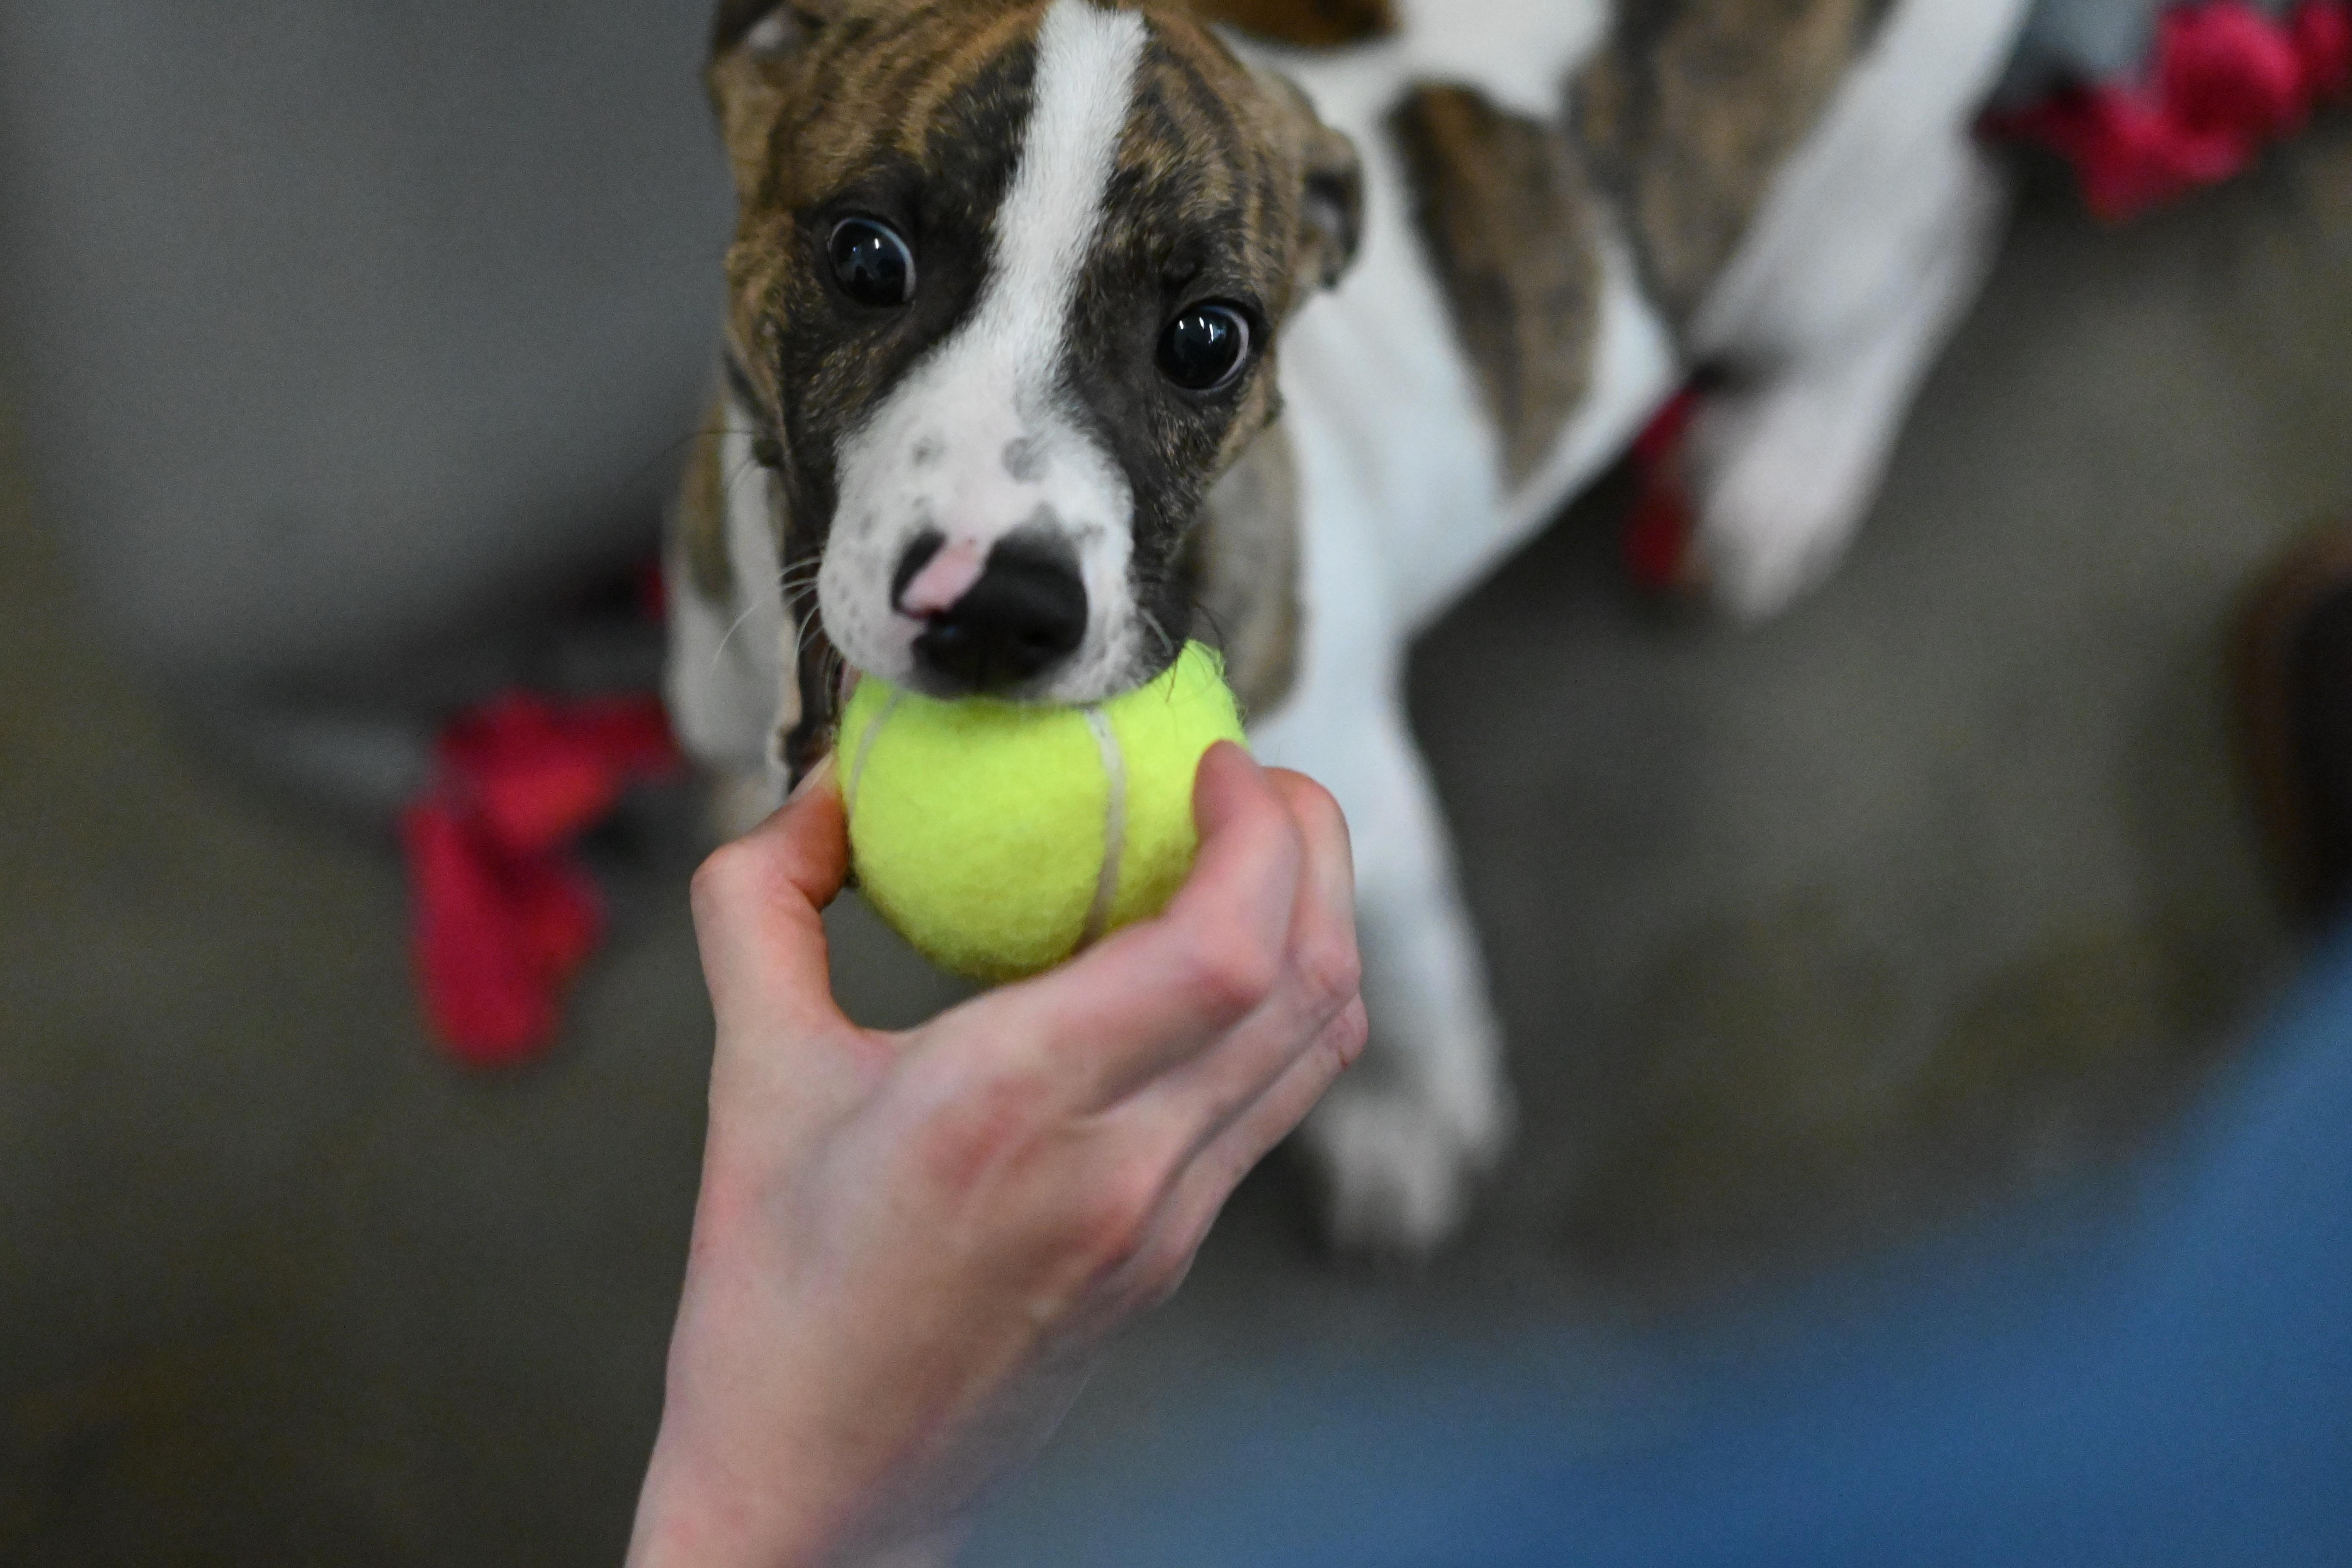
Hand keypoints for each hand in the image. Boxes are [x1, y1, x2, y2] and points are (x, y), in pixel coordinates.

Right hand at [627, 742, 1365, 1566]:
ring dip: (1317, 924)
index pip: (1224, 951)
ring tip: (1259, 852)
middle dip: (1315, 849)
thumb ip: (761, 907)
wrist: (819, 1490)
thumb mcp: (745, 1079)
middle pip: (1308, 980)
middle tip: (1255, 780)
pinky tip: (1219, 966)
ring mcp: (1164, 1223)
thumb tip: (818, 792)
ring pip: (1314, 1046)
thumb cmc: (770, 1297)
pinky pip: (1270, 1105)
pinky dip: (1281, 1007)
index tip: (1215, 760)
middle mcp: (1118, 1167)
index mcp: (1007, 1105)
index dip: (1258, 835)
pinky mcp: (1173, 1258)